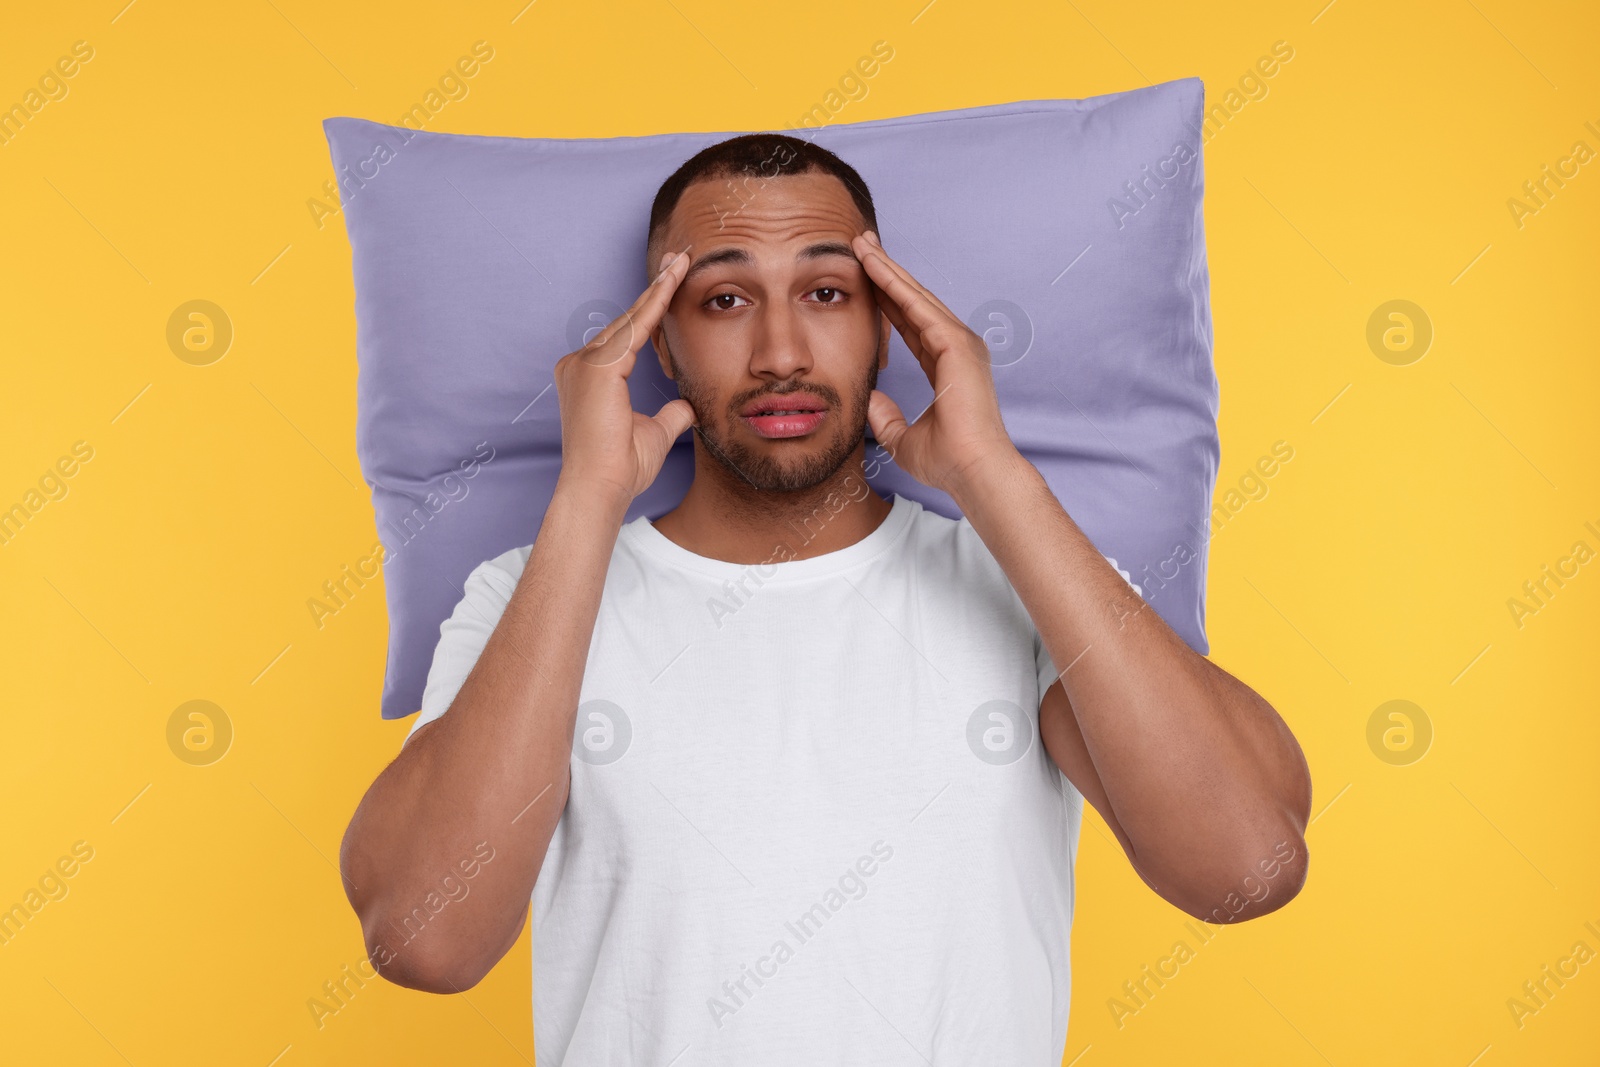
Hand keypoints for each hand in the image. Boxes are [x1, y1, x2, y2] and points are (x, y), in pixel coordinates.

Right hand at [553, 247, 696, 503]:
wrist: (599, 490)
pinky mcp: (595, 368)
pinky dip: (655, 305)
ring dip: (659, 289)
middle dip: (655, 288)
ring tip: (683, 261)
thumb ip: (670, 416)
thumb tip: (688, 407)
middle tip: (680, 257)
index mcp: (588, 377)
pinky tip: (674, 282)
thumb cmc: (619, 470)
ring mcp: (582, 364)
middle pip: (626, 319)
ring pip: (631, 319)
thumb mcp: (653, 435)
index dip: (649, 309)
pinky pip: (634, 329)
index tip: (670, 281)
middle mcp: (579, 364)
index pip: (626, 335)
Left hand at [851, 229, 1021, 497]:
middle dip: (886, 272)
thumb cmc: (949, 463)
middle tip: (861, 243)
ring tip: (860, 243)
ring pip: (915, 296)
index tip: (864, 278)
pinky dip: (894, 283)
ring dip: (886, 268)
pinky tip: (872, 264)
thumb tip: (869, 399)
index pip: (910, 324)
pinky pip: (918, 306)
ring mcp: (961, 343)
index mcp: (948, 366)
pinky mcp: (957, 344)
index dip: (887, 300)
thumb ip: (886, 417)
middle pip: (914, 301)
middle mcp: (957, 348)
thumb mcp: (904, 439)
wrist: (974, 472)